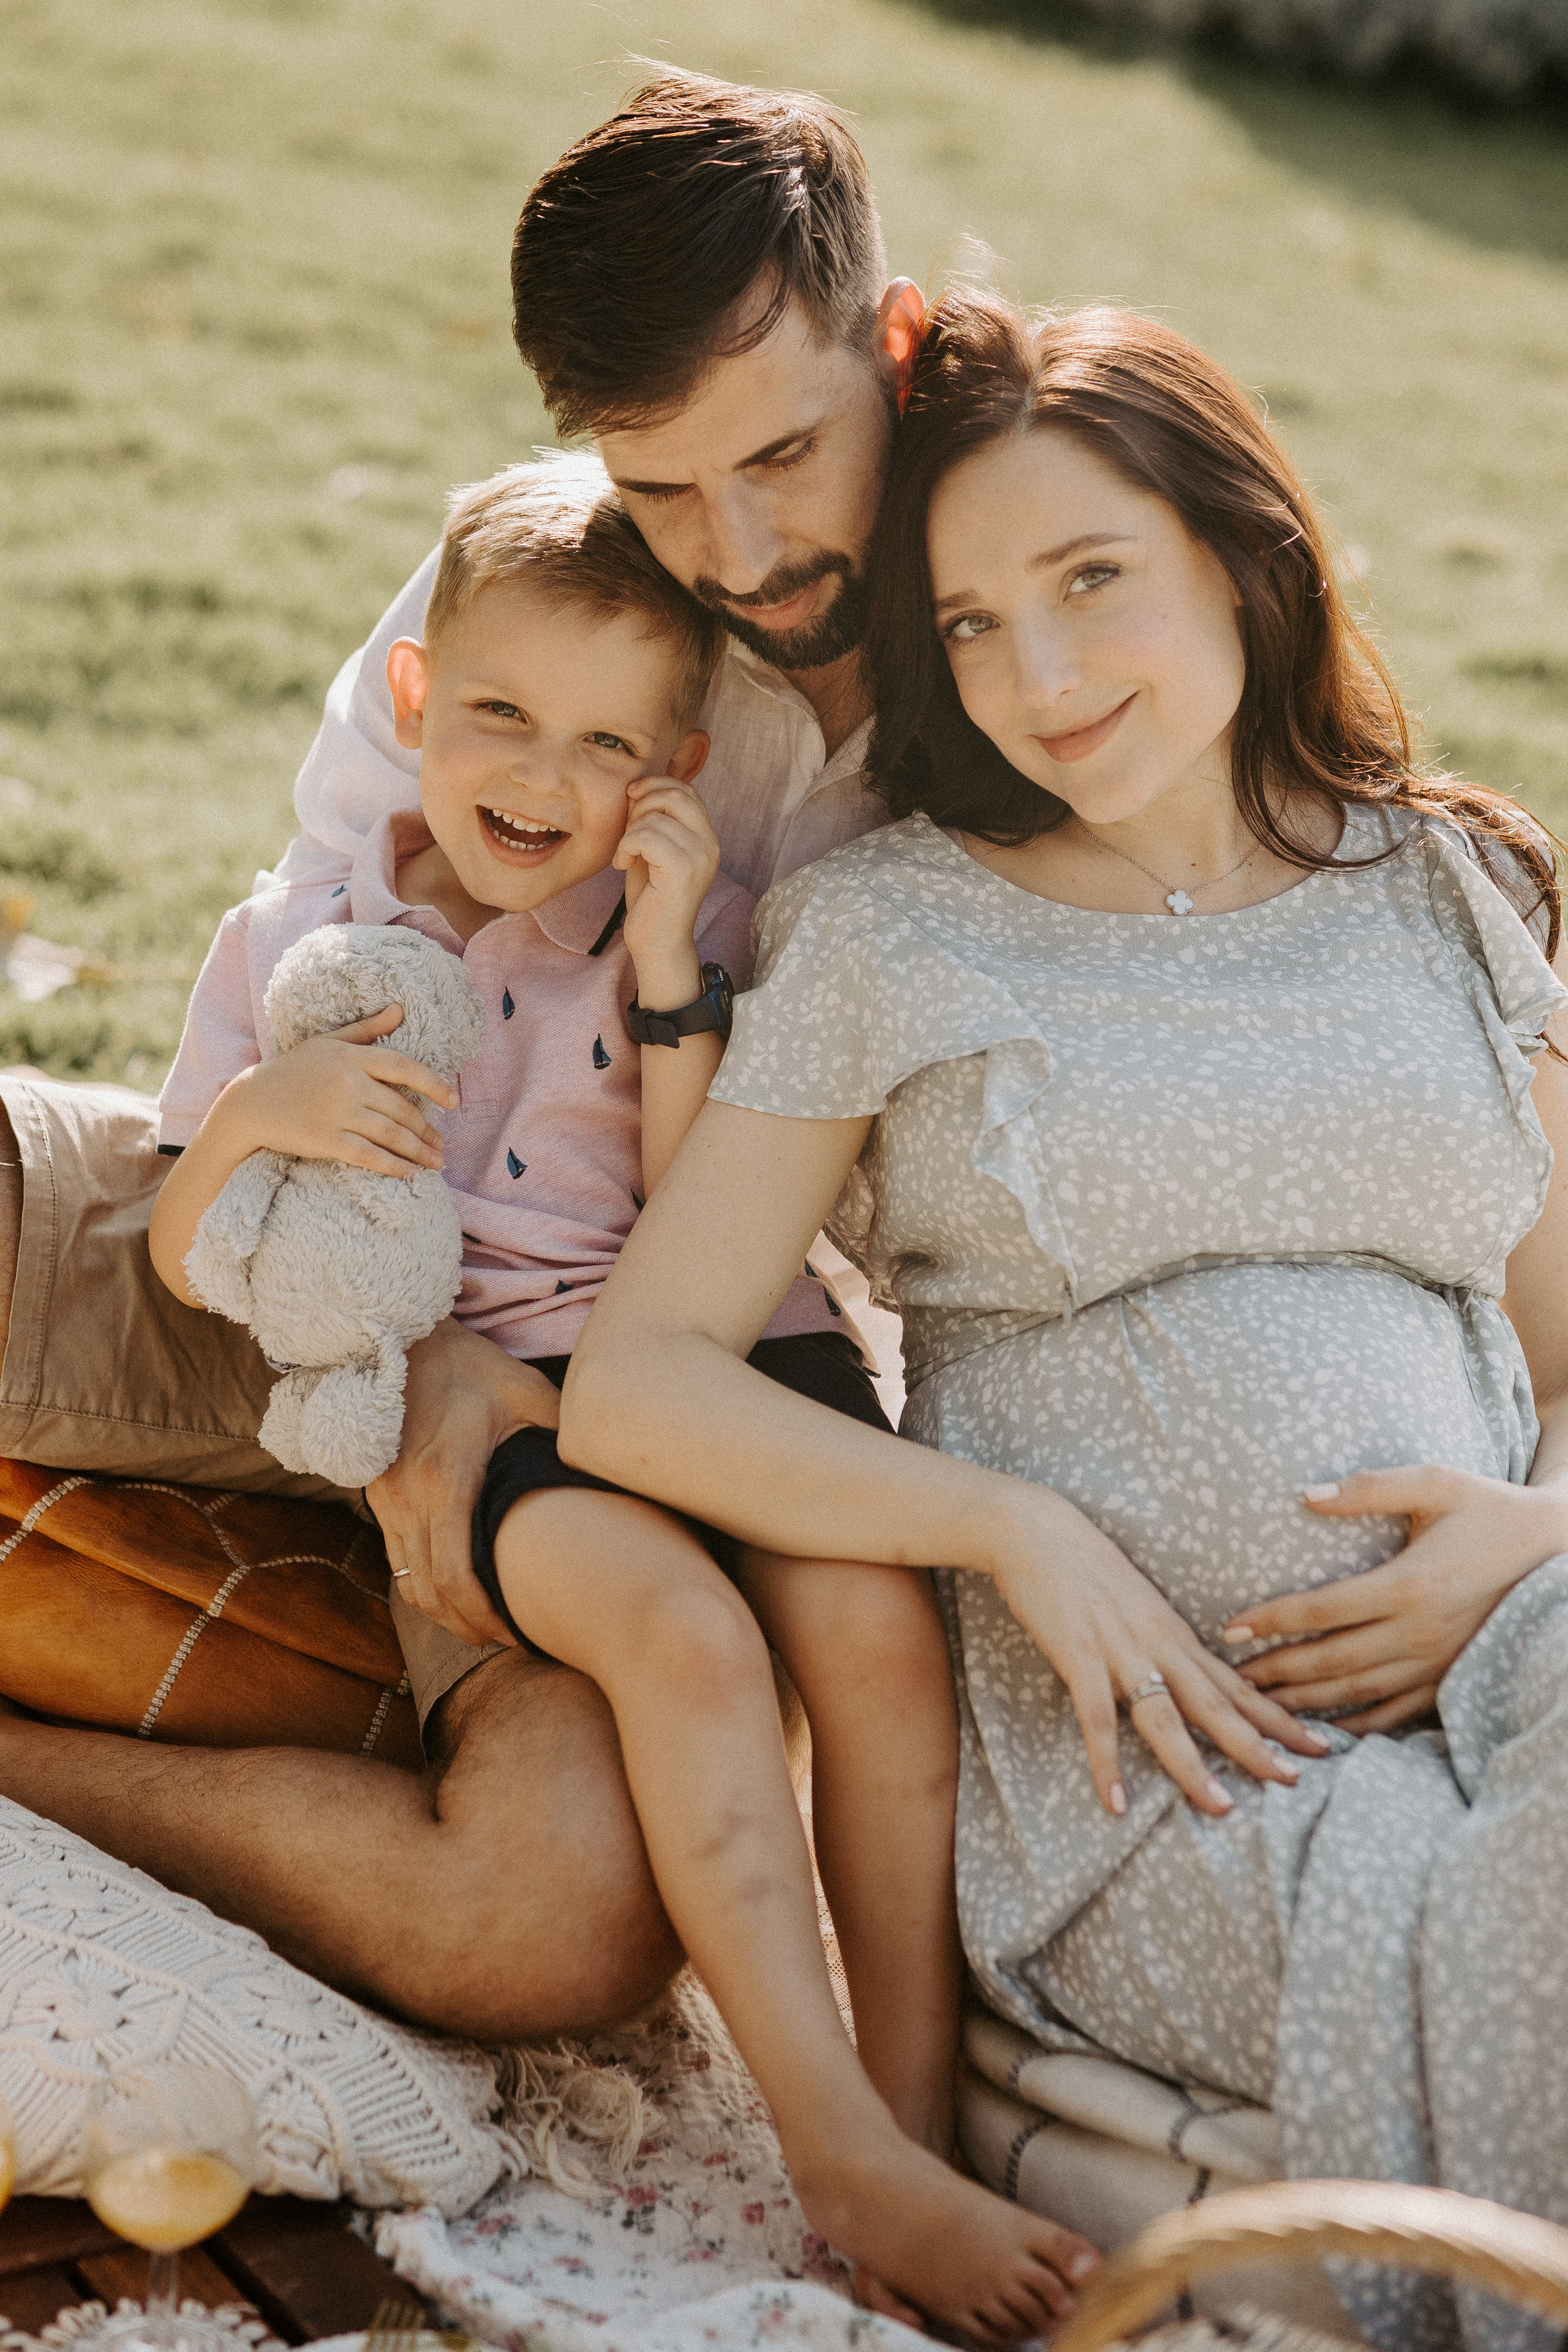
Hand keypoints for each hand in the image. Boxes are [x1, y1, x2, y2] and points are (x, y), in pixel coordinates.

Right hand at [220, 1006, 454, 1178]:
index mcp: (351, 1057)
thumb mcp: (328, 1042)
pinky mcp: (325, 1140)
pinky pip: (369, 1156)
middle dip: (426, 1131)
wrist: (250, 1102)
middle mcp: (347, 1083)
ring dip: (418, 1152)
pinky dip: (393, 1166)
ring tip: (435, 1162)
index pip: (404, 1067)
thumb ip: (367, 1029)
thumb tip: (400, 1009)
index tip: (453, 1101)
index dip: (434, 1084)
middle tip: (442, 1145)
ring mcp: (337, 1112)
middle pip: (401, 1108)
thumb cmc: (292, 1070)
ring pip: (390, 1134)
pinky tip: (410, 1174)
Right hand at [365, 1318, 563, 1646]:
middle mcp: (407, 1495)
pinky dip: (423, 1583)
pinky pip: (397, 1557)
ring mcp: (385, 1496)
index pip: (456, 1578)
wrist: (406, 1339)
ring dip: (441, 1612)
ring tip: (484, 1622)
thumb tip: (615, 1471)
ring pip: (407, 1581)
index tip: (516, 1633)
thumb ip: (565, 1438)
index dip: (484, 1618)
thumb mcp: (530, 1396)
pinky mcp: (376, 1492)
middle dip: (466, 1627)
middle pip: (428, 1593)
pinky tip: (456, 1587)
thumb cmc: (476, 1368)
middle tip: (507, 1638)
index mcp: (447, 1478)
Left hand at [616, 777, 720, 1006]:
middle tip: (627, 831)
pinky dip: (626, 846)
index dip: (655, 786)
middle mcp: (710, 843)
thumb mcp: (653, 851)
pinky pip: (646, 836)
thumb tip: (636, 788)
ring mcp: (699, 856)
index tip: (631, 800)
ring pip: (655, 816)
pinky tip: (622, 865)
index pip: (686, 790)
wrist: (658, 943)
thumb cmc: (651, 899)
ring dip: (629, 832)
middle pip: (676, 794)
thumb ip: (653, 820)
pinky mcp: (682, 870)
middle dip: (641, 805)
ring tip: (625, 854)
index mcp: (706, 836)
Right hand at [987, 1495, 1331, 1816]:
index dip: (1279, 1718)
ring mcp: (1119, 1651)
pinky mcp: (1078, 1655)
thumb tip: (1190, 1679)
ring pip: (1165, 1719)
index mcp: (1176, 1635)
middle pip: (1217, 1706)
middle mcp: (1159, 1645)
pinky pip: (1096, 1718)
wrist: (1035, 1529)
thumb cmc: (1084, 1566)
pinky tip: (1115, 1801)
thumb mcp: (1140, 1605)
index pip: (1238, 1685)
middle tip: (1297, 1781)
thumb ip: (1164, 1644)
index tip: (1319, 1744)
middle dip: (1258, 1746)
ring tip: (1222, 1807)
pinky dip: (1107, 1761)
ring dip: (1193, 1766)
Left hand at [1222, 1465, 1567, 1733]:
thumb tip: (1305, 1494)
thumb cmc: (1489, 1510)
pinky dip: (1358, 1724)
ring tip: (1260, 1704)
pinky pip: (1398, 1712)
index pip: (1322, 1610)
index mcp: (1409, 1585)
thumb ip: (1370, 1488)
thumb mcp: (1436, 1483)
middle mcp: (1420, 1632)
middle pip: (1331, 1661)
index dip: (1272, 1621)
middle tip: (1229, 1678)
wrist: (1557, 1550)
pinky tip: (1325, 1729)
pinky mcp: (1453, 1679)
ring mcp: (1438, 1662)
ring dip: (1305, 1701)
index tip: (1230, 1628)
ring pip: (1358, 1692)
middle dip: (1276, 1671)